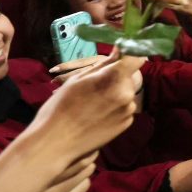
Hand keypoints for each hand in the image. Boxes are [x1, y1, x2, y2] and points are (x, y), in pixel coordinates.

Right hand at [29, 50, 145, 159]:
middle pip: (128, 76)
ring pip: (125, 92)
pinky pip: (124, 107)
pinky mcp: (127, 124)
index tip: (121, 53)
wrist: (56, 143)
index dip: (130, 53)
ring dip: (115, 92)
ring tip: (91, 103)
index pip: (136, 57)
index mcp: (114, 79)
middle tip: (93, 85)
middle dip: (116, 76)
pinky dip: (115, 106)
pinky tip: (96, 114)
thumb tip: (120, 49)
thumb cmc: (61, 107)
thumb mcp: (78, 79)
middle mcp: (127, 94)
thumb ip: (104, 64)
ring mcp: (128, 110)